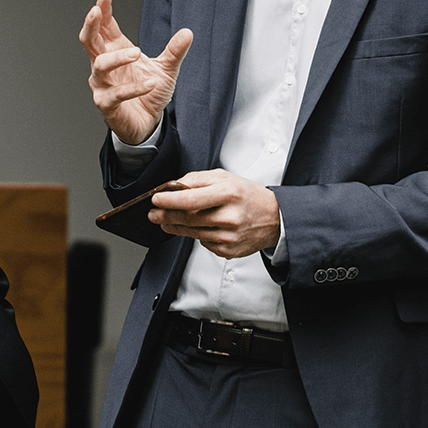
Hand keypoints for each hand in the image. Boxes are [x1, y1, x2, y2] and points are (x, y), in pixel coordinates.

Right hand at [79, 0, 192, 145]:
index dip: (103, 10)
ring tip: (137, 53)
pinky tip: (150, 83)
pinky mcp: (107, 105)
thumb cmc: (150, 92)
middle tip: (96, 11)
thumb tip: (188, 32)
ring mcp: (102, 85)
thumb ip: (174, 51)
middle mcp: (103, 66)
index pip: (104, 27)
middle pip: (89, 41)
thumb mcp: (166, 69)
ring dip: (117, 57)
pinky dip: (133, 88)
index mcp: (115, 50)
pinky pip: (116, 94)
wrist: (148, 123)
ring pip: (99, 65)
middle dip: (91, 25)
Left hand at [148, 170, 280, 257]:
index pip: (191, 199)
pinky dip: (196, 235)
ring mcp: (229, 236)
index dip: (169, 200)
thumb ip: (197, 179)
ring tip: (164, 221)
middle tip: (153, 213)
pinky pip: (203, 243)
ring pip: (192, 233)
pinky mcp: (229, 250)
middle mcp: (229, 216)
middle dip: (165, 216)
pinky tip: (197, 228)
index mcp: (228, 193)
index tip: (155, 199)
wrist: (274, 218)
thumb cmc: (247, 195)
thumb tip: (173, 186)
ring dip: (174, 227)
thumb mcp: (224, 177)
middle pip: (188, 218)